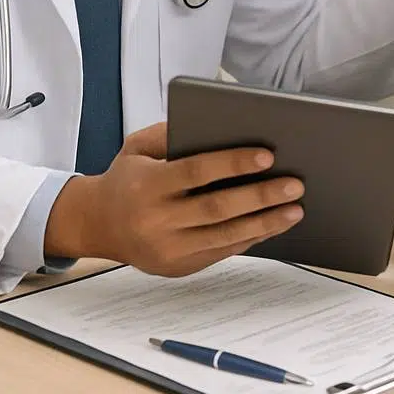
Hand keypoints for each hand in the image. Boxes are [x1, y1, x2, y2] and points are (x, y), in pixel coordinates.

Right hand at [49, 123, 303, 276]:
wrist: (97, 224)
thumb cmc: (127, 178)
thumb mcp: (137, 147)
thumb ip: (171, 133)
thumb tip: (220, 125)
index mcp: (145, 186)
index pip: (195, 172)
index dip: (232, 164)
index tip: (268, 155)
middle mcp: (155, 221)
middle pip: (216, 208)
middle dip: (260, 196)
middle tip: (295, 184)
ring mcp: (167, 249)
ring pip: (225, 237)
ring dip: (265, 223)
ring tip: (295, 209)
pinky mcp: (178, 267)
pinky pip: (222, 252)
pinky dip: (251, 238)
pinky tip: (273, 224)